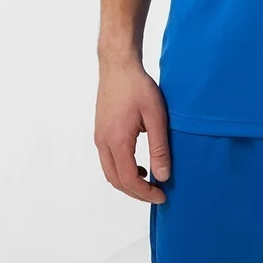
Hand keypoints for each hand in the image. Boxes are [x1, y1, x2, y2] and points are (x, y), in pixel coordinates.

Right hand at [94, 56, 170, 202]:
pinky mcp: (100, 132)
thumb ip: (159, 147)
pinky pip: (108, 160)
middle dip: (136, 192)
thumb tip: (163, 176)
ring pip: (110, 172)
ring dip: (128, 182)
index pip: (129, 180)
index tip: (162, 196)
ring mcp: (99, 138)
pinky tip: (138, 165)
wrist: (118, 66)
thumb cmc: (138, 87)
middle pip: (117, 181)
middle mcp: (103, 143)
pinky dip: (122, 170)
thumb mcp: (156, 116)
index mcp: (117, 141)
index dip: (145, 193)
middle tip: (157, 193)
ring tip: (149, 181)